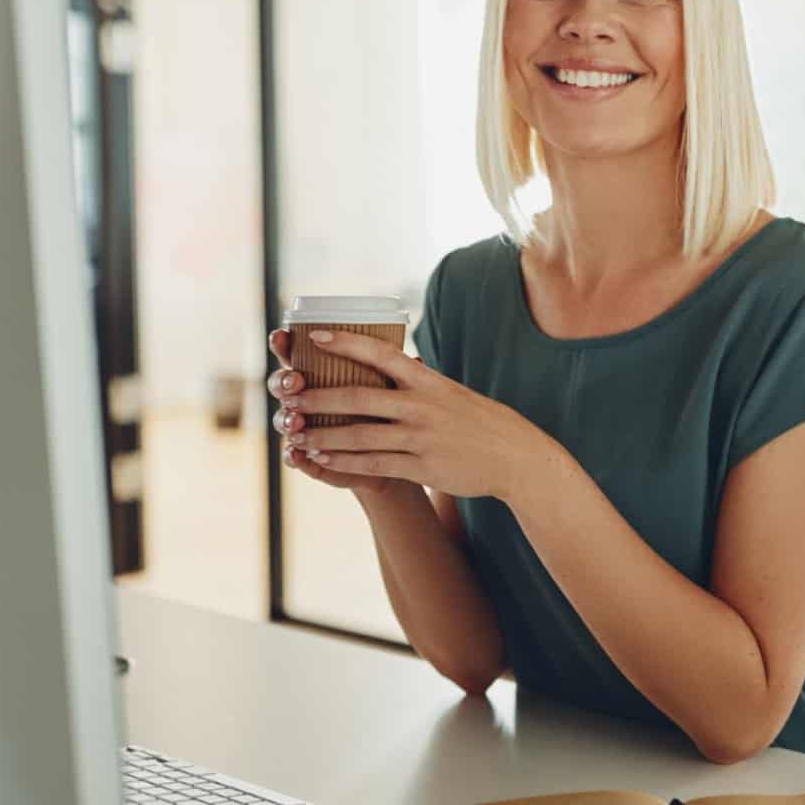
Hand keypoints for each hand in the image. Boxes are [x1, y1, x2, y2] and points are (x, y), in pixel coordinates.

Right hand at [267, 329, 404, 498]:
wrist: (398, 457)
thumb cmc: (392, 411)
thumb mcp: (393, 390)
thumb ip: (395, 374)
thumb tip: (416, 358)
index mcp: (322, 373)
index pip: (295, 353)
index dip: (283, 344)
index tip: (281, 336)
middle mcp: (310, 398)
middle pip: (283, 385)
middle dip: (283, 381)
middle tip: (294, 382)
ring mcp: (308, 428)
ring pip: (285, 420)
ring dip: (285, 419)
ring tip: (295, 421)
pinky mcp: (314, 459)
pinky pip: (296, 457)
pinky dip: (294, 455)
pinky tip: (295, 454)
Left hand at [276, 329, 551, 500]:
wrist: (514, 456)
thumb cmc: (478, 421)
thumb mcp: (449, 391)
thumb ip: (416, 381)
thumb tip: (388, 362)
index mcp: (426, 380)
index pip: (380, 353)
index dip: (345, 342)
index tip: (314, 336)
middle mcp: (420, 405)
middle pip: (358, 397)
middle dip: (318, 398)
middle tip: (289, 399)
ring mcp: (420, 437)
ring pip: (359, 435)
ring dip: (323, 435)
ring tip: (297, 435)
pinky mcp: (421, 467)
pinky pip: (373, 464)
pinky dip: (344, 461)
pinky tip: (322, 459)